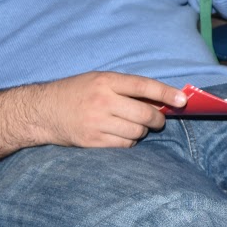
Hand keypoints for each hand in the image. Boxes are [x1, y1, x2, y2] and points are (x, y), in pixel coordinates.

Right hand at [27, 72, 187, 147]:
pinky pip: (125, 145)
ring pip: (138, 132)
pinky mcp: (93, 141)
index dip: (166, 94)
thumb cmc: (75, 93)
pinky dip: (129, 142)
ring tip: (132, 126)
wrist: (42, 111)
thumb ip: (125, 88)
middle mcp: (103, 101)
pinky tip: (121, 135)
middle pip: (145, 115)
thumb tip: (159, 101)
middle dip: (157, 119)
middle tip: (158, 119)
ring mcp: (97, 123)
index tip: (183, 100)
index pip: (144, 86)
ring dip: (142, 131)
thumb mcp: (98, 80)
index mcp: (106, 81)